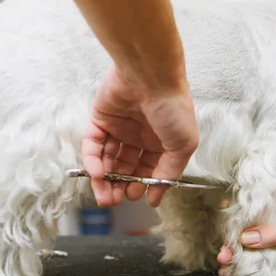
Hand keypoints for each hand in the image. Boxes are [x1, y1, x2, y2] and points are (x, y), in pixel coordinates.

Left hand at [82, 65, 198, 207]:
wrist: (151, 75)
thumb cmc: (173, 107)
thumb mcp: (182, 145)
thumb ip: (169, 173)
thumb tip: (156, 197)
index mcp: (160, 141)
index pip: (148, 170)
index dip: (142, 185)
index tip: (138, 197)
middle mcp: (138, 136)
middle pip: (125, 168)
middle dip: (120, 186)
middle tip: (116, 200)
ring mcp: (118, 127)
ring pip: (107, 160)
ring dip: (104, 180)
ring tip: (104, 197)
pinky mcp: (100, 119)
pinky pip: (93, 144)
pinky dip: (93, 161)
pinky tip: (98, 174)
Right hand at [217, 208, 275, 275]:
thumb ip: (272, 234)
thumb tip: (245, 237)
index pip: (250, 220)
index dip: (235, 229)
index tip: (224, 239)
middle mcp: (274, 233)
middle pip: (248, 240)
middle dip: (233, 249)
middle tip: (223, 258)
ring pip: (254, 256)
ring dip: (240, 262)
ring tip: (226, 270)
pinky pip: (264, 270)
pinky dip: (252, 274)